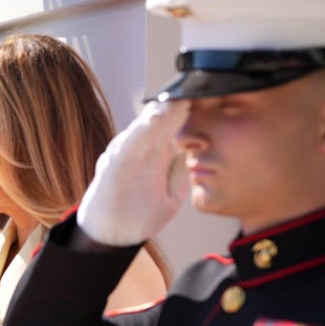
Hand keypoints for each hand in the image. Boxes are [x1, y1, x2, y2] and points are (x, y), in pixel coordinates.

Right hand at [77, 99, 190, 245]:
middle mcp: (142, 150)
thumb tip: (202, 150)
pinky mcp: (114, 166)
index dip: (194, 113)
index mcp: (157, 155)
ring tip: (176, 100)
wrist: (111, 237)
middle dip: (181, 106)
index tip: (212, 98)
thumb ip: (182, 171)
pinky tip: (151, 120)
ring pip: (147, 129)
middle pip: (165, 123)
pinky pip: (128, 145)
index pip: (178, 128)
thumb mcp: (171, 193)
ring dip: (161, 114)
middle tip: (199, 88)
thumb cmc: (138, 214)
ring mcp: (127, 155)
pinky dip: (140, 132)